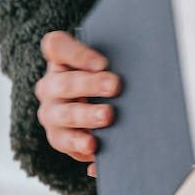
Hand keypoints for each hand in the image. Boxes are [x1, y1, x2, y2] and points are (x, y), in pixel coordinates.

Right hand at [34, 30, 120, 180]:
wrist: (96, 104)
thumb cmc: (103, 78)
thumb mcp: (105, 65)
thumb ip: (115, 61)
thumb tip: (144, 64)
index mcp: (59, 60)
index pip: (56, 46)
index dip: (77, 53)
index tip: (103, 62)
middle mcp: (49, 86)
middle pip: (63, 83)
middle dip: (89, 85)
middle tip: (115, 86)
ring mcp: (51, 113)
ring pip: (63, 114)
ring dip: (85, 116)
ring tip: (107, 116)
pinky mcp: (58, 137)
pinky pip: (65, 142)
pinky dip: (80, 145)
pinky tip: (95, 147)